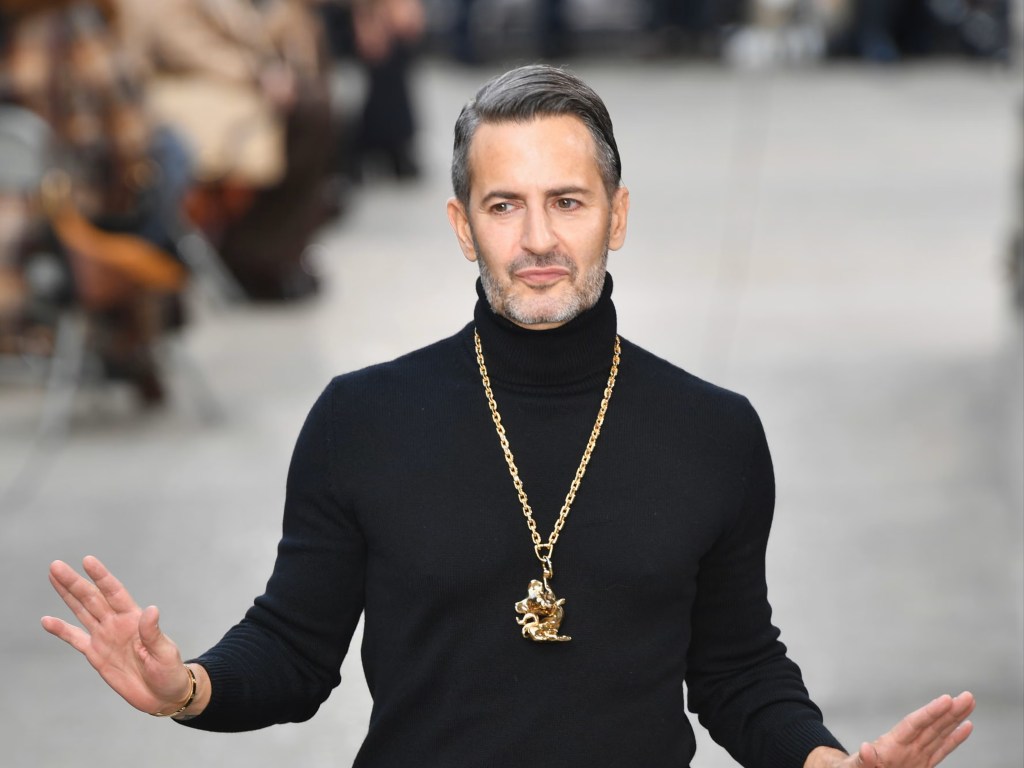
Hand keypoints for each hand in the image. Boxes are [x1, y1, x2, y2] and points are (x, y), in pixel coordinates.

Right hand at [41, 556, 191, 715]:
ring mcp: (105, 638)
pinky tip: (47, 620)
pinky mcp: (96, 655)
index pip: (114, 593)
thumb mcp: (165, 652)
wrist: (163, 695)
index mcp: (134, 619)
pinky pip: (75, 640)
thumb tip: (151, 610)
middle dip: (74, 582)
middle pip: (92, 598)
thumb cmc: (170, 672)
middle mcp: (116, 624)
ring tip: (53, 577)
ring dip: (67, 595)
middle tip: (56, 565)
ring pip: (82, 612)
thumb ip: (153, 633)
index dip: (101, 577)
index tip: (87, 561)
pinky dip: (61, 630)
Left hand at [806, 692, 974, 767]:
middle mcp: (907, 746)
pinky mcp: (922, 764)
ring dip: (955, 719)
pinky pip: (941, 750)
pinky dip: (954, 739)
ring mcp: (915, 754)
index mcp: (891, 745)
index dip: (930, 712)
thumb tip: (866, 748)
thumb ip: (863, 759)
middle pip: (931, 725)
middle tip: (966, 696)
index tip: (946, 699)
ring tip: (968, 703)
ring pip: (939, 733)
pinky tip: (966, 726)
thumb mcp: (855, 766)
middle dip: (950, 711)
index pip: (914, 724)